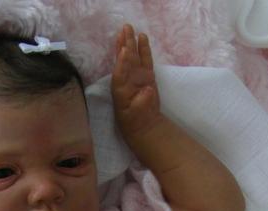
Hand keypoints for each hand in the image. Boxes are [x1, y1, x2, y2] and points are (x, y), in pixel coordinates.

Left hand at [111, 24, 162, 138]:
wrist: (143, 126)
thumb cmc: (134, 122)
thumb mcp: (136, 116)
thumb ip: (141, 103)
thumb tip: (148, 90)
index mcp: (121, 90)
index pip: (120, 74)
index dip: (121, 63)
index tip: (123, 51)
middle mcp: (126, 80)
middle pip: (124, 60)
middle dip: (123, 44)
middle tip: (124, 29)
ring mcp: (136, 77)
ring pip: (133, 56)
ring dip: (130, 42)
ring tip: (129, 28)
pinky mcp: (146, 76)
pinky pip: (145, 59)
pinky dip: (143, 48)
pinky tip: (142, 36)